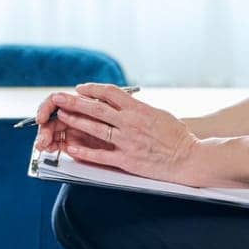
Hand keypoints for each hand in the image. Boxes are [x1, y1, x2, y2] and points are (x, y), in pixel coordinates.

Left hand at [45, 83, 199, 182]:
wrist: (190, 158)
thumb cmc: (178, 136)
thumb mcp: (159, 114)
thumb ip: (139, 108)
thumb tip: (124, 101)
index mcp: (139, 109)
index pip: (110, 93)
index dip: (92, 89)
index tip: (81, 88)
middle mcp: (131, 123)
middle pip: (97, 108)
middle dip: (75, 101)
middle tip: (58, 97)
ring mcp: (128, 142)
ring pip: (95, 129)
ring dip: (76, 121)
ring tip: (62, 116)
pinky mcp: (127, 160)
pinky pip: (101, 155)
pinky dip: (84, 152)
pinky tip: (71, 147)